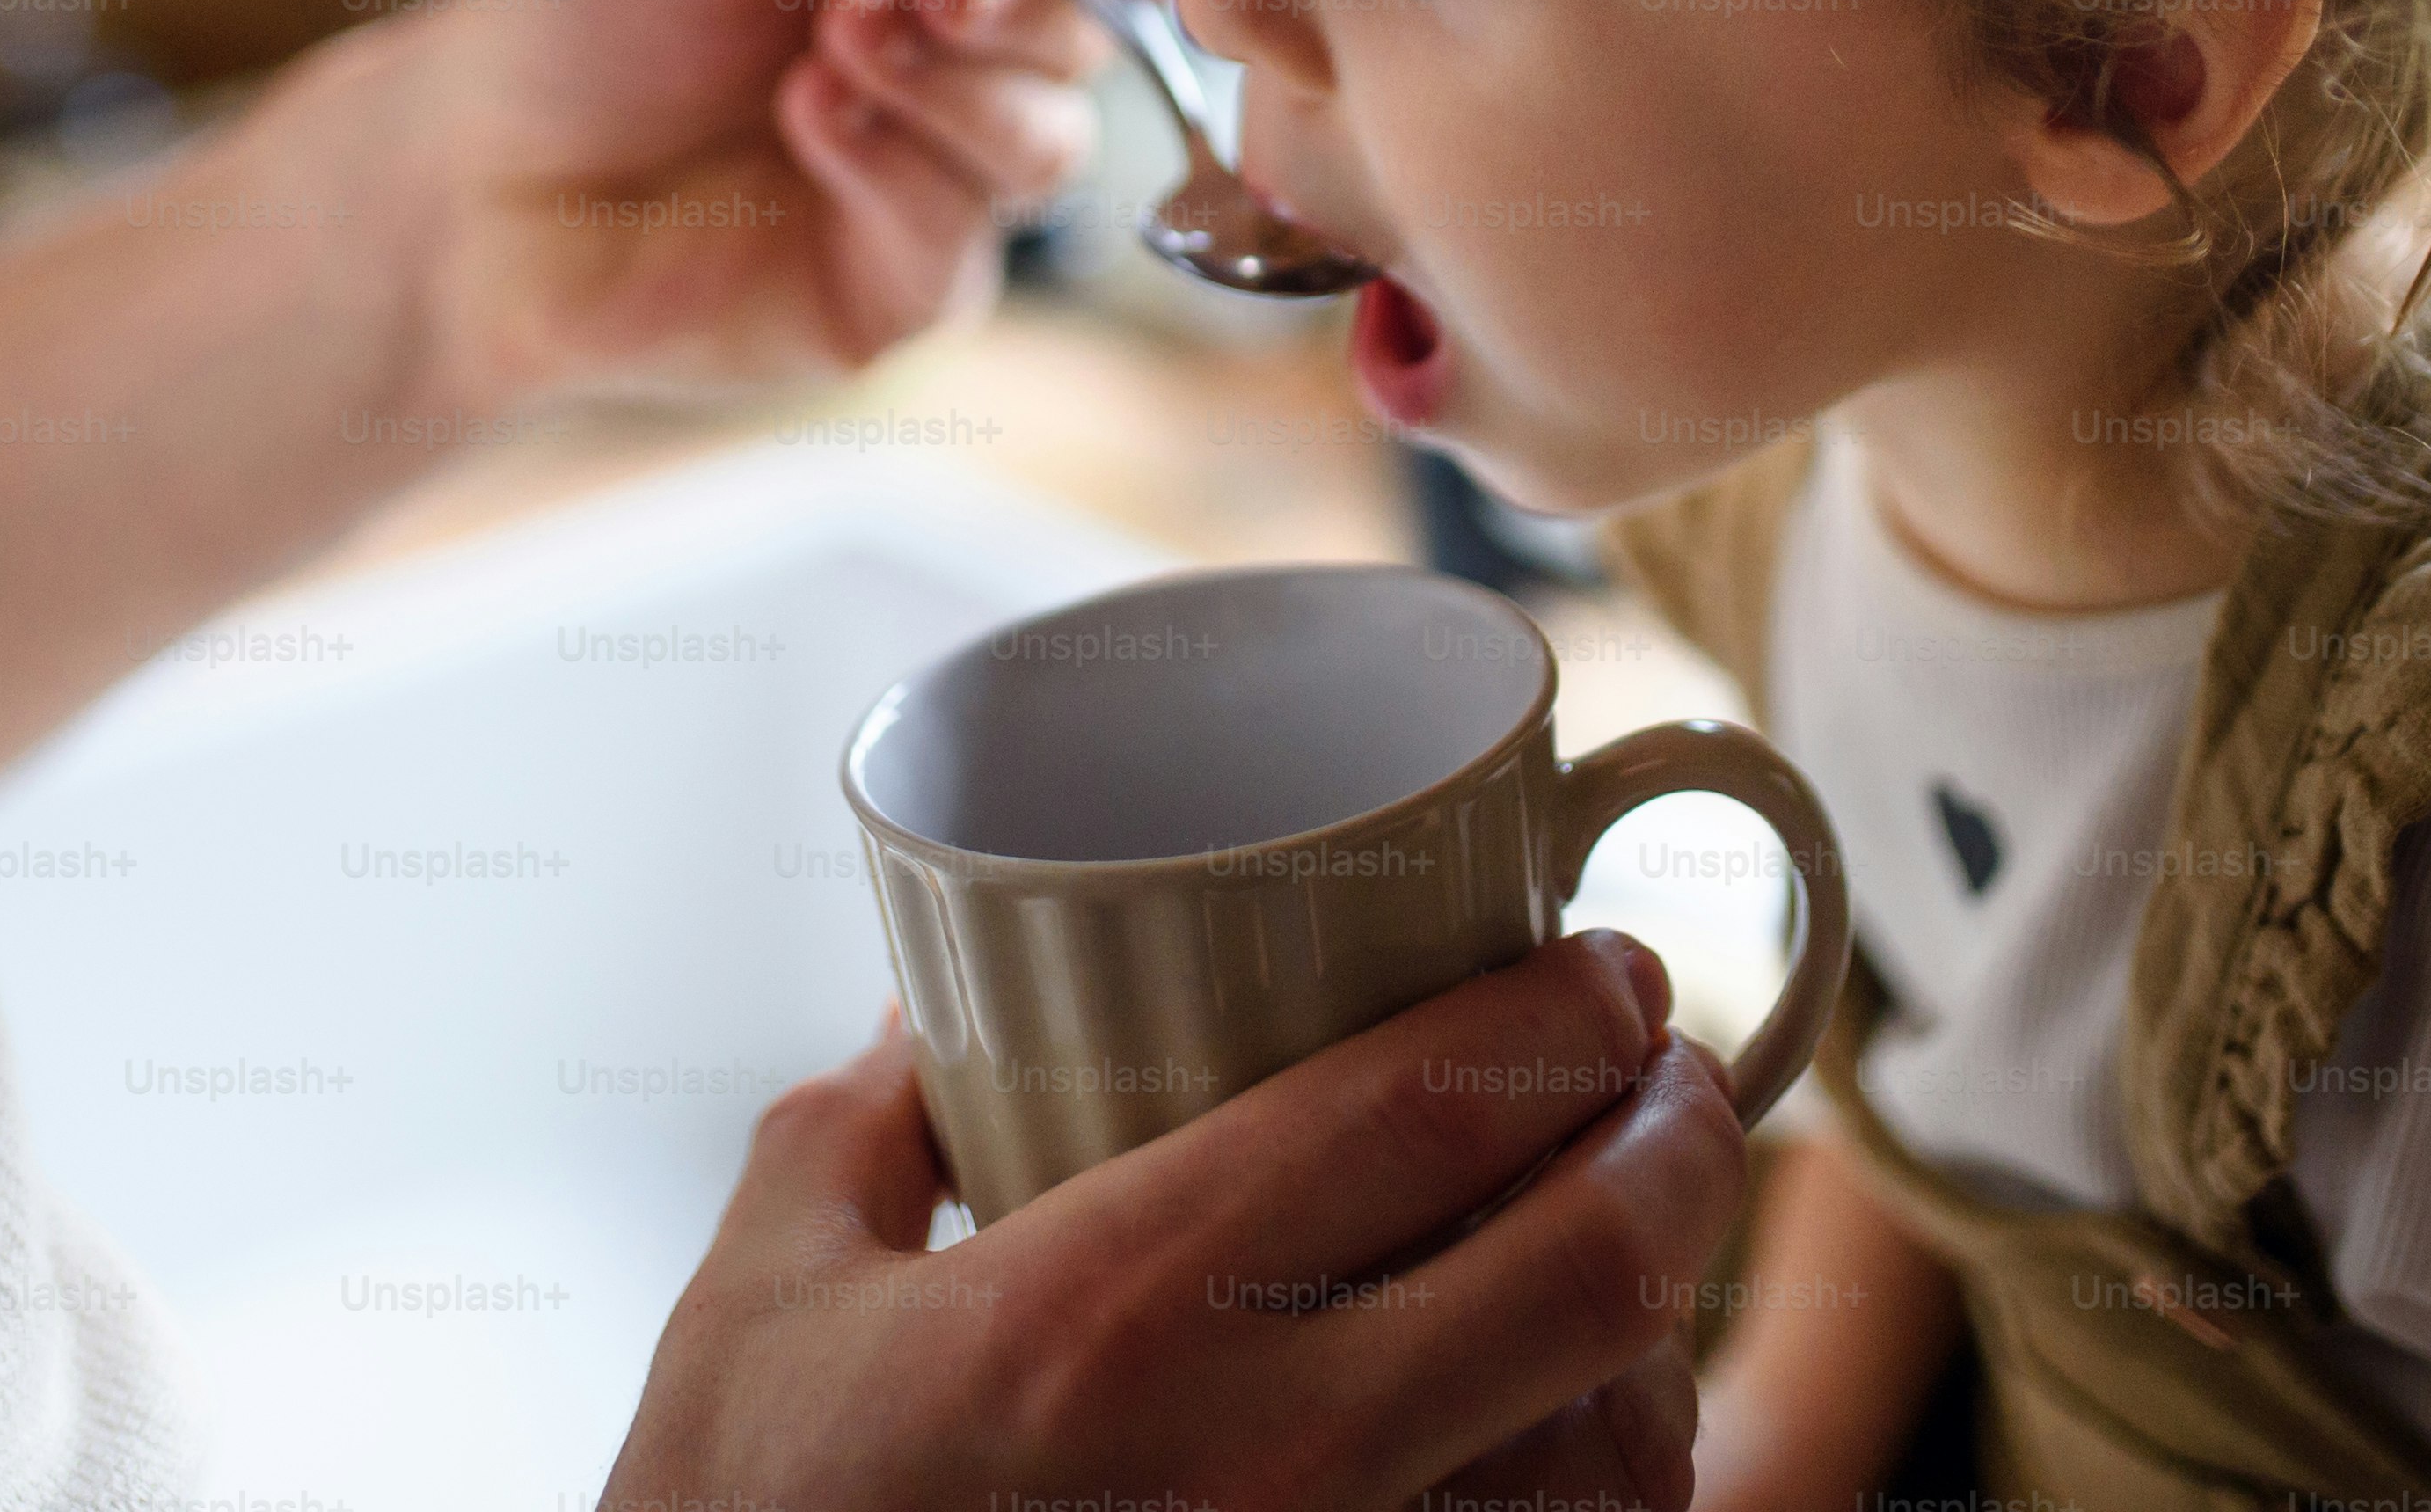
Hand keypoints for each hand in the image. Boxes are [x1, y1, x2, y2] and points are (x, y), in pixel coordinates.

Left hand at [393, 0, 1196, 413]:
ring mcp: (931, 178)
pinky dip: (893, 159)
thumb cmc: (579, 19)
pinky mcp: (898, 289)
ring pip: (1052, 132)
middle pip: (1084, 20)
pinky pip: (966, 226)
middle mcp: (946, 56)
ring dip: (954, 76)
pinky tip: (802, 125)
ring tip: (830, 44)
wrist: (464, 183)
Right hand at [603, 933, 1745, 1511]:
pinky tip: (1595, 1423)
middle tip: (1672, 1072)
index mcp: (1104, 1320)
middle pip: (1588, 1265)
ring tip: (1642, 1238)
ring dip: (1666, 1321)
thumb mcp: (752, 1323)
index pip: (1427, 1107)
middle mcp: (1264, 1471)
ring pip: (1620, 1446)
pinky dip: (1616, 1481)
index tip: (1602, 969)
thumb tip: (924, 1008)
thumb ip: (851, 1132)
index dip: (1563, 1014)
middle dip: (1678, 1139)